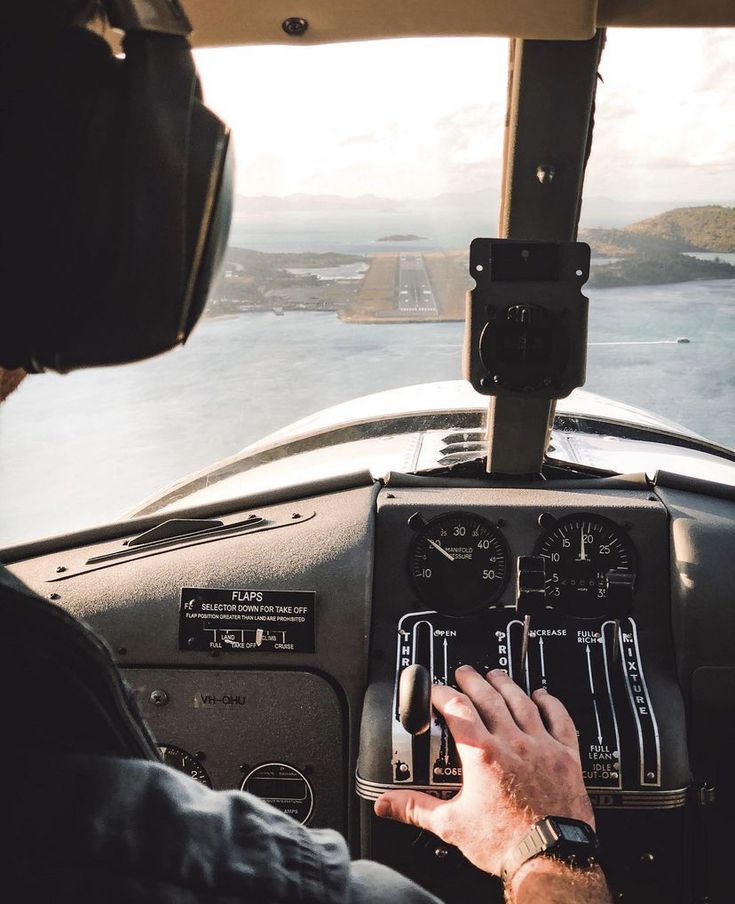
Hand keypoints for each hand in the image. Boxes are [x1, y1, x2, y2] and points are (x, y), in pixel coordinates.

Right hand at [374, 667, 594, 876]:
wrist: (549, 860)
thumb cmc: (505, 844)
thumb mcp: (452, 825)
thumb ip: (415, 809)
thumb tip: (386, 805)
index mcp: (482, 754)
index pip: (456, 707)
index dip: (441, 692)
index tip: (434, 689)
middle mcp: (513, 743)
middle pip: (489, 696)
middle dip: (472, 680)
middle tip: (464, 672)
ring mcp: (541, 746)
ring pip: (522, 702)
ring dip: (506, 685)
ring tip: (496, 676)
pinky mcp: (566, 756)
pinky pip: (559, 718)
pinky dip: (550, 703)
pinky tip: (543, 695)